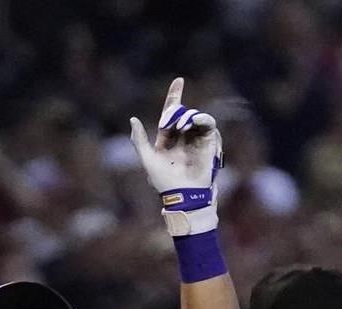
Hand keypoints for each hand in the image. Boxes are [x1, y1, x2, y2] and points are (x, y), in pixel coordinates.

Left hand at [130, 78, 222, 235]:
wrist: (183, 195)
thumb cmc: (164, 181)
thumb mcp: (147, 159)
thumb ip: (139, 140)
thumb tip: (133, 119)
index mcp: (168, 138)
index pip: (171, 113)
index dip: (175, 96)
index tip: (179, 80)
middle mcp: (183, 137)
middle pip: (182, 113)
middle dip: (177, 112)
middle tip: (172, 122)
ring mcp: (196, 140)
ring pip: (195, 117)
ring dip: (189, 116)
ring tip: (182, 126)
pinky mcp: (209, 144)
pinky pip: (209, 125)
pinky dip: (203, 120)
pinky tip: (195, 124)